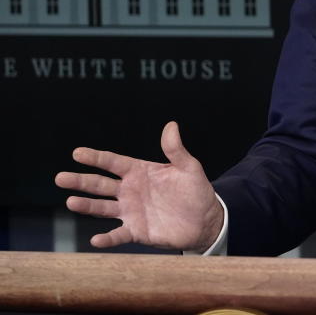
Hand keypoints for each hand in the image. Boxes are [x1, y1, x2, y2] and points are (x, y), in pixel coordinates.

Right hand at [54, 121, 223, 251]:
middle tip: (60, 177)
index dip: (96, 158)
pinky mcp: (136, 231)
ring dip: (87, 206)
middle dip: (81, 181)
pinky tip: (96, 239)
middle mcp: (130, 191)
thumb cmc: (195, 191)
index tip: (77, 153)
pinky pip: (118, 235)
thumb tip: (171, 125)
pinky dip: (107, 238)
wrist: (205, 220)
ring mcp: (131, 211)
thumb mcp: (188, 167)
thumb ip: (176, 149)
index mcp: (140, 172)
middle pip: (100, 184)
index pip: (113, 163)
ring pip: (102, 208)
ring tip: (71, 202)